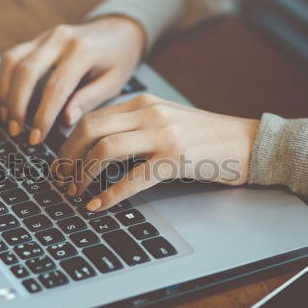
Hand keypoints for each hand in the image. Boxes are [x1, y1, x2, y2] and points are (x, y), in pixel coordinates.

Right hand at [0, 16, 144, 144]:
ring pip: (12, 62)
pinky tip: (4, 103)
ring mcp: (45, 36)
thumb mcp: (114, 82)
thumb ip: (90, 99)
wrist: (118, 30)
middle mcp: (60, 39)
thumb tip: (66, 120)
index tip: (36, 138)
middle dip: (17, 105)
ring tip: (6, 120)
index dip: (43, 115)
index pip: (56, 87)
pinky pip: (11, 58)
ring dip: (5, 93)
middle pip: (27, 72)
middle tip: (15, 131)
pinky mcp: (36, 39)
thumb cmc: (118, 60)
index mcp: (83, 50)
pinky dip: (3, 81)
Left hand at [54, 94, 259, 211]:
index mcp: (142, 102)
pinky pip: (132, 178)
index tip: (61, 161)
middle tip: (60, 178)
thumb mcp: (165, 120)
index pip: (92, 116)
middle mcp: (149, 113)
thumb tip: (96, 149)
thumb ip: (134, 126)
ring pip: (105, 149)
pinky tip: (98, 205)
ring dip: (82, 174)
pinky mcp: (174, 159)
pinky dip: (109, 194)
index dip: (69, 141)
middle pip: (90, 128)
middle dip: (67, 156)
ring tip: (75, 192)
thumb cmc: (204, 137)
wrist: (246, 143)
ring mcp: (162, 134)